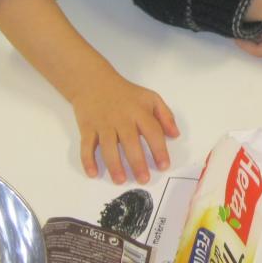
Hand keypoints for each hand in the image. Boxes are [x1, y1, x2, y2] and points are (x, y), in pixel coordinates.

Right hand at [67, 69, 179, 184]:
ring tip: (121, 180)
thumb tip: (175, 135)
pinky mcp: (87, 128)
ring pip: (108, 147)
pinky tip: (93, 173)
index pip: (152, 131)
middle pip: (130, 142)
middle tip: (143, 180)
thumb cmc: (126, 93)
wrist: (93, 82)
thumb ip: (165, 115)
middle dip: (137, 162)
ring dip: (114, 165)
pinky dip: (88, 161)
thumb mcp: (150, 97)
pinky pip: (86, 146)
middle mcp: (121, 118)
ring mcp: (103, 124)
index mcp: (139, 111)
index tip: (164, 165)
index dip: (159, 149)